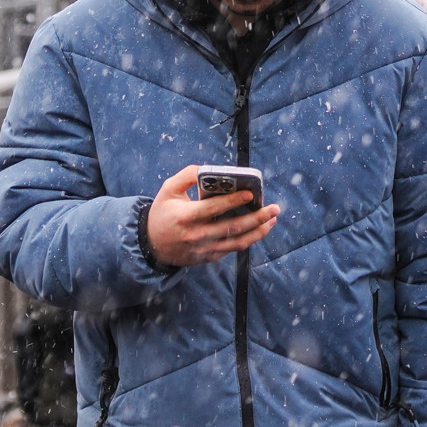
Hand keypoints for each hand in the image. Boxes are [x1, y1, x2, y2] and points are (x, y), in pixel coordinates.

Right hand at [146, 165, 279, 267]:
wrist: (151, 245)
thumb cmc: (163, 212)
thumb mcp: (168, 190)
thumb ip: (187, 175)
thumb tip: (209, 169)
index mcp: (185, 216)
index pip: (213, 208)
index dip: (233, 201)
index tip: (251, 193)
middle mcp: (196, 234)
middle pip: (232, 227)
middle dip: (257, 218)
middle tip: (274, 208)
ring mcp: (204, 248)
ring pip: (237, 242)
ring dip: (258, 231)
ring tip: (273, 219)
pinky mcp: (208, 256)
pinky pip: (232, 249)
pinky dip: (249, 240)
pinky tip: (261, 229)